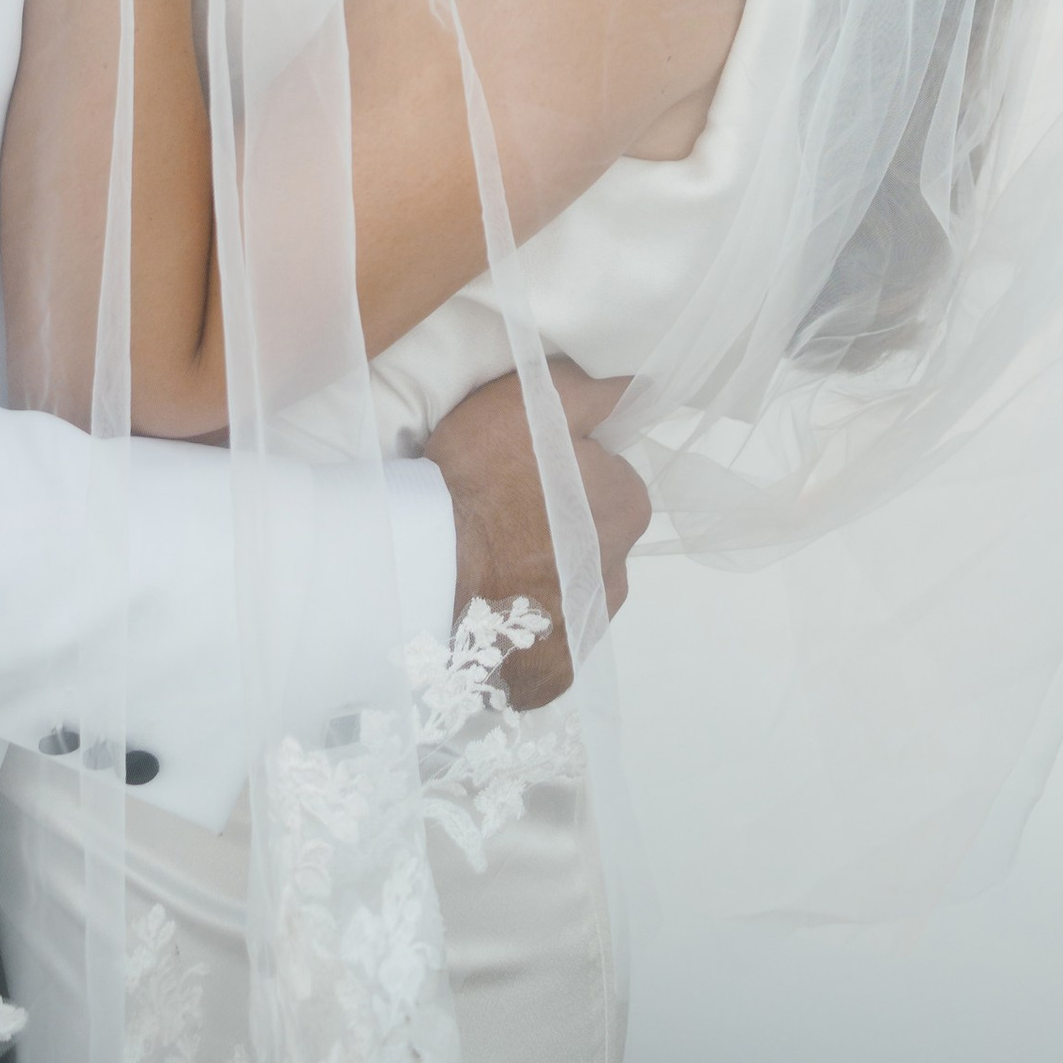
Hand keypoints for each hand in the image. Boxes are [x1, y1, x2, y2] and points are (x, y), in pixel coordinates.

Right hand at [426, 364, 648, 711]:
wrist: (422, 571)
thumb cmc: (482, 478)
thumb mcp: (535, 401)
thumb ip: (594, 390)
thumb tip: (639, 382)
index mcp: (627, 509)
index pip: (611, 483)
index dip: (570, 472)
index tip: (528, 472)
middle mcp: (617, 579)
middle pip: (594, 541)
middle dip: (562, 531)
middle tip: (504, 516)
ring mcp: (581, 635)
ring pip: (568, 595)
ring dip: (541, 582)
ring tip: (488, 566)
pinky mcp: (546, 680)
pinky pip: (542, 650)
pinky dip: (521, 634)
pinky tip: (488, 613)